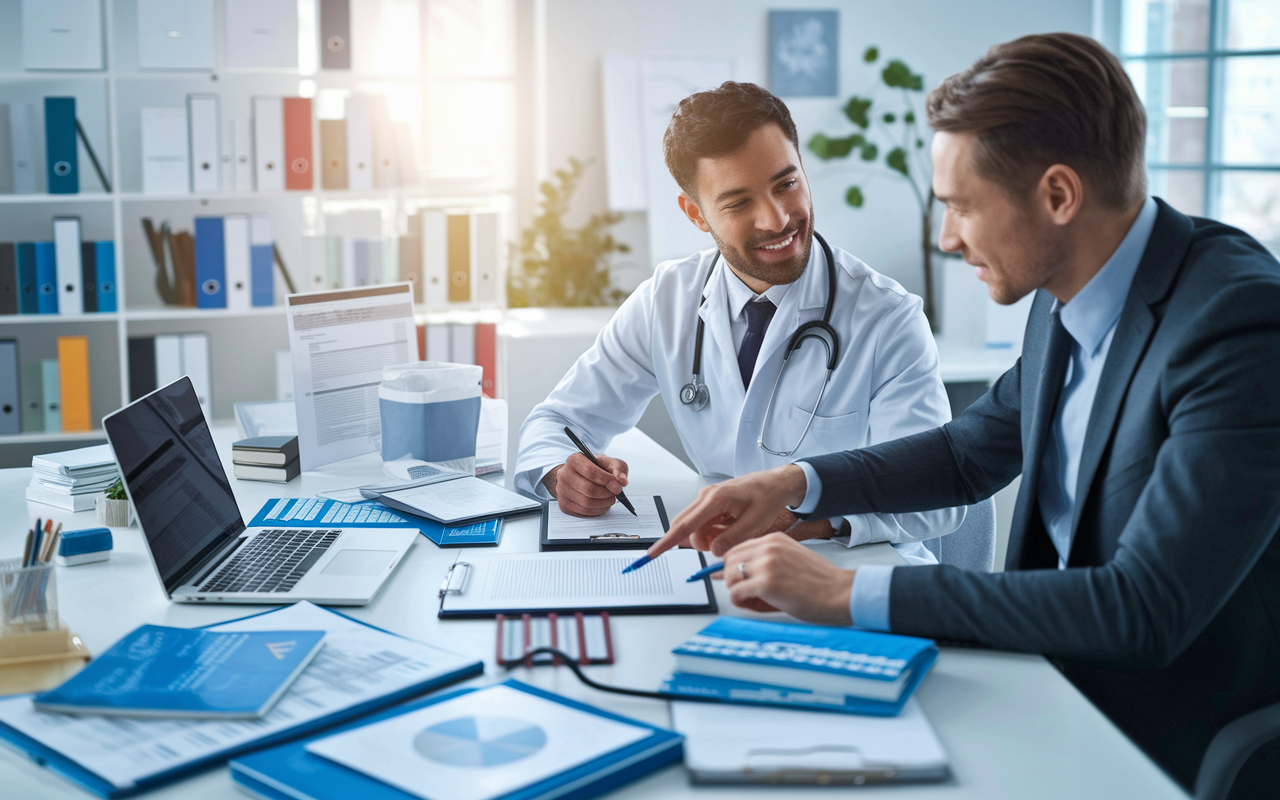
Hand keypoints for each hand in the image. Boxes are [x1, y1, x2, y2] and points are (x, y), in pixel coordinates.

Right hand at [543, 452, 628, 516]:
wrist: (581, 475)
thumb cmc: (596, 468)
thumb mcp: (609, 463)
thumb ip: (618, 469)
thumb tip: (621, 481)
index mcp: (574, 460)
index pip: (590, 471)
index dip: (606, 480)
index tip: (617, 486)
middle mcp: (564, 474)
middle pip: (588, 489)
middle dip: (606, 493)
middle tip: (615, 493)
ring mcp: (561, 490)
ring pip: (585, 503)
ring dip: (603, 503)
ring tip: (610, 499)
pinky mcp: (563, 504)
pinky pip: (582, 512)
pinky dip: (596, 510)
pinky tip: (602, 504)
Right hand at [646, 464, 808, 558]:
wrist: (775, 483)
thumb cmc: (767, 498)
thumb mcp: (754, 524)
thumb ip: (731, 539)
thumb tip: (714, 551)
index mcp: (715, 500)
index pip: (685, 526)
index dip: (667, 542)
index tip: (652, 553)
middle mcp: (705, 496)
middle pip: (685, 528)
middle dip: (699, 542)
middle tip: (724, 542)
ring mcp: (706, 498)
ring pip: (693, 527)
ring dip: (708, 537)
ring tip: (733, 530)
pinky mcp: (709, 502)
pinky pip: (701, 522)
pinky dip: (711, 531)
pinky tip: (730, 525)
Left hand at [722, 533, 854, 624]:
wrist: (840, 592)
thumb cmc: (820, 582)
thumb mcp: (791, 558)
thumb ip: (766, 560)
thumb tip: (737, 570)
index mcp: (774, 539)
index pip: (737, 548)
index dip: (733, 566)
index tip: (738, 579)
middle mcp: (768, 548)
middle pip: (728, 561)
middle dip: (733, 579)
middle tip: (748, 592)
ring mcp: (766, 564)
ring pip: (729, 576)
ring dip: (737, 590)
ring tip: (754, 599)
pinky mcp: (766, 584)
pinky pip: (736, 593)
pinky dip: (740, 601)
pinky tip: (755, 604)